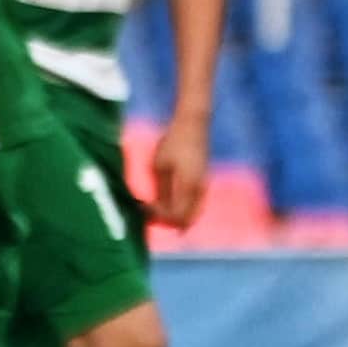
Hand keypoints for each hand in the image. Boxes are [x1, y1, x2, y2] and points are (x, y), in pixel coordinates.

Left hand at [148, 116, 211, 232]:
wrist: (193, 124)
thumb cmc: (173, 142)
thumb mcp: (160, 166)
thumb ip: (160, 191)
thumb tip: (156, 210)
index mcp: (188, 187)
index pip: (175, 216)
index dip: (159, 218)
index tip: (144, 208)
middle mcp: (199, 191)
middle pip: (186, 221)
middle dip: (168, 222)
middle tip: (150, 215)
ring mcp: (203, 187)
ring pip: (192, 214)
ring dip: (175, 216)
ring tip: (156, 208)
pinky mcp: (203, 182)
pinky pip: (194, 205)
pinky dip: (182, 208)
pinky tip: (167, 200)